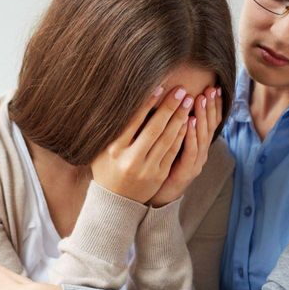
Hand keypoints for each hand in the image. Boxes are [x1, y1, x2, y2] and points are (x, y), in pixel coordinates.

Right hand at [90, 86, 194, 203]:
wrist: (115, 201)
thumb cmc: (106, 169)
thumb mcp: (100, 150)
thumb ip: (111, 130)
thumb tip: (121, 100)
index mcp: (113, 150)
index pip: (133, 122)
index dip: (147, 104)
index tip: (159, 87)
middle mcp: (130, 160)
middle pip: (154, 129)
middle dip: (169, 108)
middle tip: (181, 91)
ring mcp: (146, 169)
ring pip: (167, 140)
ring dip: (179, 119)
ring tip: (188, 102)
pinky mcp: (159, 176)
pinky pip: (173, 152)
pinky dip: (181, 136)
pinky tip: (187, 122)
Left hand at [150, 87, 223, 206]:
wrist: (158, 197)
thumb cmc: (162, 166)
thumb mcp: (171, 142)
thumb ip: (175, 125)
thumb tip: (173, 100)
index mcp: (199, 146)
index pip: (212, 122)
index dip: (214, 105)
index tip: (214, 87)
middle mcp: (201, 153)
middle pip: (210, 127)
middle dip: (211, 106)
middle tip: (211, 89)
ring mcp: (195, 163)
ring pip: (202, 137)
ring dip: (201, 116)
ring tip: (200, 99)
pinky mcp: (186, 172)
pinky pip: (190, 151)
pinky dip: (190, 135)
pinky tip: (188, 122)